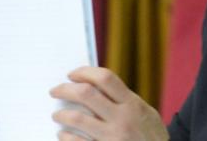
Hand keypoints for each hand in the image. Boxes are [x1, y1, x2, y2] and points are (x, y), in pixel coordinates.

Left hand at [50, 66, 168, 140]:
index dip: (85, 72)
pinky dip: (65, 137)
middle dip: (65, 89)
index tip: (72, 74)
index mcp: (132, 103)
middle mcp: (122, 118)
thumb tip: (95, 86)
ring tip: (57, 115)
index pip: (105, 78)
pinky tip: (63, 135)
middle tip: (56, 90)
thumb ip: (124, 100)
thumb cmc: (151, 135)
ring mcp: (112, 137)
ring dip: (61, 115)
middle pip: (86, 94)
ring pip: (77, 119)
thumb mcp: (145, 112)